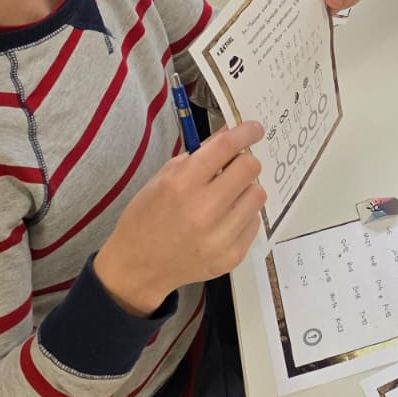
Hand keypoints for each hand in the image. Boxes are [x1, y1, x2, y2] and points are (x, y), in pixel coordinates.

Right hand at [94, 122, 265, 314]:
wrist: (139, 267)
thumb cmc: (147, 217)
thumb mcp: (163, 178)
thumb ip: (199, 154)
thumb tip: (231, 134)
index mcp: (182, 185)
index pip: (227, 147)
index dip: (246, 133)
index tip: (255, 129)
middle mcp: (204, 210)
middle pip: (250, 168)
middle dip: (243, 162)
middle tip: (233, 168)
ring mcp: (220, 237)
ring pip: (258, 194)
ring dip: (245, 190)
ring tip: (226, 198)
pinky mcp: (232, 256)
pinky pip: (254, 222)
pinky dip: (243, 215)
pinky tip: (223, 221)